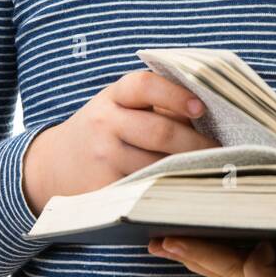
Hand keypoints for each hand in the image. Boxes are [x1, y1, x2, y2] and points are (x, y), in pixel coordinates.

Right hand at [23, 70, 220, 214]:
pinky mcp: (102, 188)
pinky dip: (168, 190)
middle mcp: (104, 123)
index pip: (145, 85)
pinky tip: (185, 190)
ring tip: (211, 171)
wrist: (53, 165)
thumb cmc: (103, 131)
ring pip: (156, 165)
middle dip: (196, 143)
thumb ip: (155, 104)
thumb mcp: (119, 106)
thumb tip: (210, 113)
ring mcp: (102, 157)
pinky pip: (144, 190)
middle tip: (222, 151)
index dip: (175, 94)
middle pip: (160, 131)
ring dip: (187, 169)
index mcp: (113, 96)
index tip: (201, 107)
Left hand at [147, 232, 275, 276]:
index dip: (257, 268)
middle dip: (198, 257)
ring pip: (217, 271)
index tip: (259, 246)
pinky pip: (220, 264)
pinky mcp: (255, 276)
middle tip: (164, 239)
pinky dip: (197, 251)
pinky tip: (172, 237)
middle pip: (228, 276)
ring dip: (187, 254)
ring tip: (154, 237)